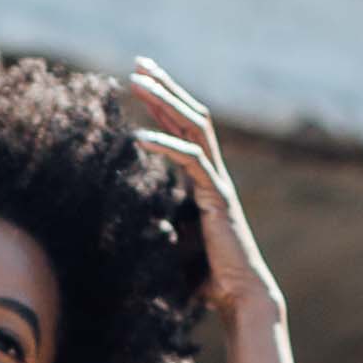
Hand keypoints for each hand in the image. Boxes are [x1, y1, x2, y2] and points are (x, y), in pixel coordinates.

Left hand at [126, 58, 280, 324]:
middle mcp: (213, 174)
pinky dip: (165, 145)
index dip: (163, 103)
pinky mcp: (218, 197)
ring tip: (137, 81)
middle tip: (139, 64)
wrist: (238, 297)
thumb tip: (124, 227)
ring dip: (165, 101)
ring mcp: (218, 183)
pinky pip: (191, 161)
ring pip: (195, 128)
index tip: (139, 80)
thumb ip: (154, 227)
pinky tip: (138, 137)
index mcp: (202, 181)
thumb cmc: (206, 278)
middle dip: (165, 88)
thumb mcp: (170, 244)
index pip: (182, 130)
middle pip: (191, 117)